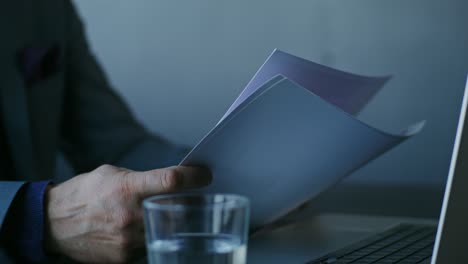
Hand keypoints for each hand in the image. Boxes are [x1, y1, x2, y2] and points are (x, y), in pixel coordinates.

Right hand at [44, 164, 210, 262]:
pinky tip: (152, 228)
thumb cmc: (85, 193)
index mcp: (128, 188)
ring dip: (175, 221)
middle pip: (179, 209)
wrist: (55, 223)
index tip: (205, 175)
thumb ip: (144, 179)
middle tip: (195, 196)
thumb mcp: (113, 174)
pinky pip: (152, 245)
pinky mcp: (125, 257)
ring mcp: (129, 239)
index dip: (195, 176)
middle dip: (191, 202)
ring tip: (171, 212)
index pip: (171, 181)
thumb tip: (173, 182)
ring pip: (169, 230)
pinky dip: (157, 235)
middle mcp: (130, 215)